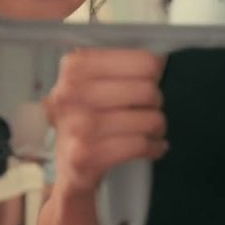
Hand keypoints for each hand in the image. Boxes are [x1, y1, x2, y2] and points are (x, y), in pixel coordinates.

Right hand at [45, 48, 167, 197]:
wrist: (64, 164)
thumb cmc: (87, 114)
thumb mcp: (93, 82)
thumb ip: (122, 65)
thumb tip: (161, 59)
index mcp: (76, 66)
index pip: (145, 61)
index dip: (154, 73)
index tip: (150, 81)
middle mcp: (71, 93)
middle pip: (148, 91)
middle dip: (155, 102)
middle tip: (149, 108)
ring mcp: (76, 126)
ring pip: (149, 119)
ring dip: (157, 126)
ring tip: (152, 129)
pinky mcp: (85, 156)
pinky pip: (140, 145)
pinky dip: (154, 147)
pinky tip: (153, 147)